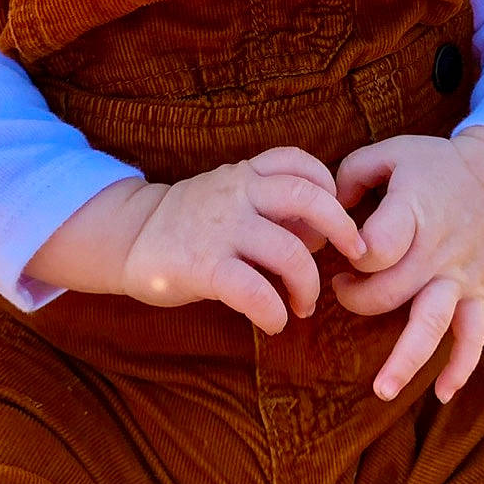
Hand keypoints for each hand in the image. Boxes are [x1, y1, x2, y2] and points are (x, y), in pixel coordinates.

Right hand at [28, 147, 366, 332]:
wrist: (128, 239)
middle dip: (343, 229)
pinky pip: (256, 292)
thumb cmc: (191, 224)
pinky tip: (274, 322)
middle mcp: (235, 194)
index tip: (336, 214)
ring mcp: (220, 229)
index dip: (328, 185)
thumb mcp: (228, 196)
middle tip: (356, 255)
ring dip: (308, 287)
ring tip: (303, 305)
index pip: (297, 162)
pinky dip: (275, 312)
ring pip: (290, 253)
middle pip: (308, 198)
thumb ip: (271, 205)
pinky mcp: (203, 267)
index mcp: (243, 175)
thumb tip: (324, 233)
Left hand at [332, 127, 483, 403]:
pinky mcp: (476, 293)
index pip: (377, 247)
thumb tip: (323, 211)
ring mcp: (458, 276)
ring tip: (382, 391)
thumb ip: (349, 174)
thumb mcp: (392, 153)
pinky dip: (461, 366)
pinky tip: (441, 393)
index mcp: (414, 212)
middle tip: (341, 289)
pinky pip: (473, 335)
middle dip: (356, 299)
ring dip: (407, 359)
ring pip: (433, 323)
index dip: (352, 254)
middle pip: (390, 291)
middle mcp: (436, 249)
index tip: (342, 248)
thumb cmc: (436, 166)